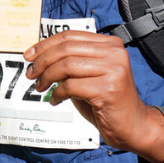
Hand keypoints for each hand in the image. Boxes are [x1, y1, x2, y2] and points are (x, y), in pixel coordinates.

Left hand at [23, 30, 163, 162]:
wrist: (134, 126)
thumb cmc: (106, 99)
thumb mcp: (88, 73)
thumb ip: (70, 60)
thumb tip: (38, 54)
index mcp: (109, 43)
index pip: (69, 36)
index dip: (45, 45)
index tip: (29, 55)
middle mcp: (114, 53)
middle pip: (66, 49)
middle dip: (42, 61)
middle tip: (30, 73)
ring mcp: (113, 70)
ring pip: (66, 66)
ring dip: (47, 77)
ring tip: (40, 87)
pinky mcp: (108, 89)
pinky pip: (71, 86)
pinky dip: (57, 93)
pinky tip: (55, 100)